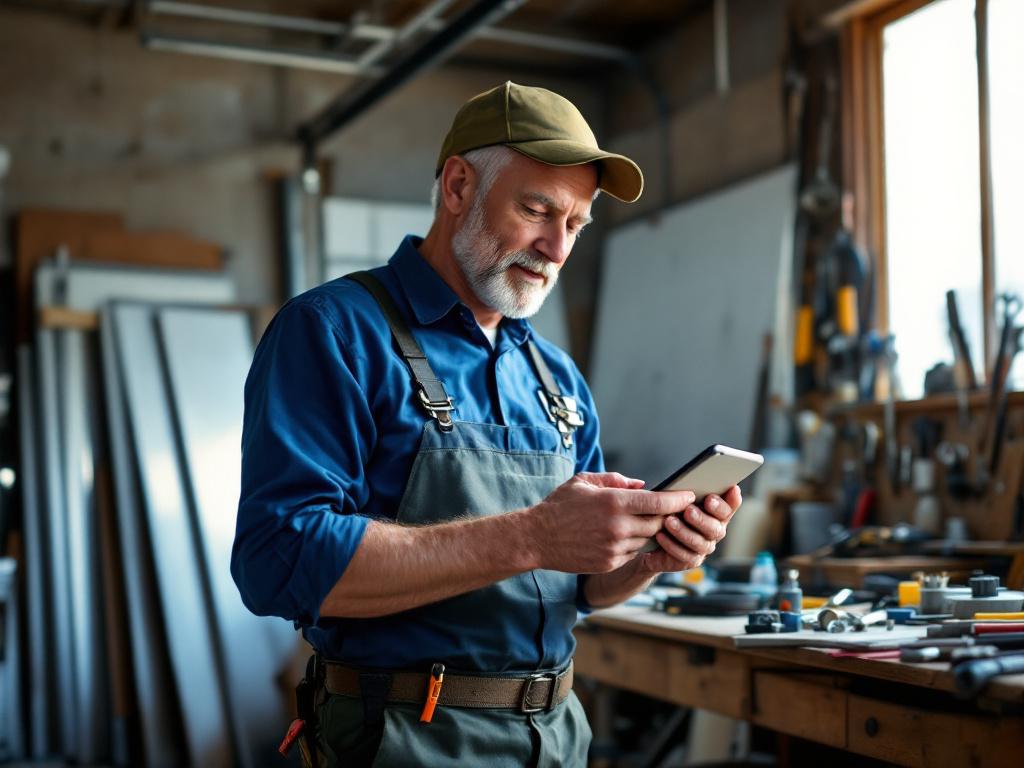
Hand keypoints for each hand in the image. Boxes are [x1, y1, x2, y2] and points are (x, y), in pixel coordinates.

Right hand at [524, 472, 695, 573]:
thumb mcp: (585, 481)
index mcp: (614, 502)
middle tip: (670, 510)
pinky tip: (621, 536)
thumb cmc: (560, 505)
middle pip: (658, 524)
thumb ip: (616, 480)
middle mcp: (618, 527)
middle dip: (666, 517)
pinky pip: (631, 553)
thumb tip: (642, 484)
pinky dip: (632, 545)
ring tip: (640, 522)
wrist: (536, 538)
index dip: (678, 499)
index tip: (690, 495)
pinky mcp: (609, 564)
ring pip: (646, 540)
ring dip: (648, 532)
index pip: (658, 501)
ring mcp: (614, 548)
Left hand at [637, 485, 741, 573]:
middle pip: (716, 528)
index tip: (710, 498)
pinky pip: (685, 556)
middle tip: (688, 511)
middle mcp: (715, 530)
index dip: (723, 505)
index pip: (728, 508)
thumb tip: (692, 477)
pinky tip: (660, 535)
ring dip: (684, 532)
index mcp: (717, 512)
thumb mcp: (677, 496)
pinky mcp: (691, 560)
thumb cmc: (670, 509)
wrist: (652, 535)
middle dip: (702, 519)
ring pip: (700, 543)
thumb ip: (689, 490)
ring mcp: (704, 546)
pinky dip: (672, 545)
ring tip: (669, 521)